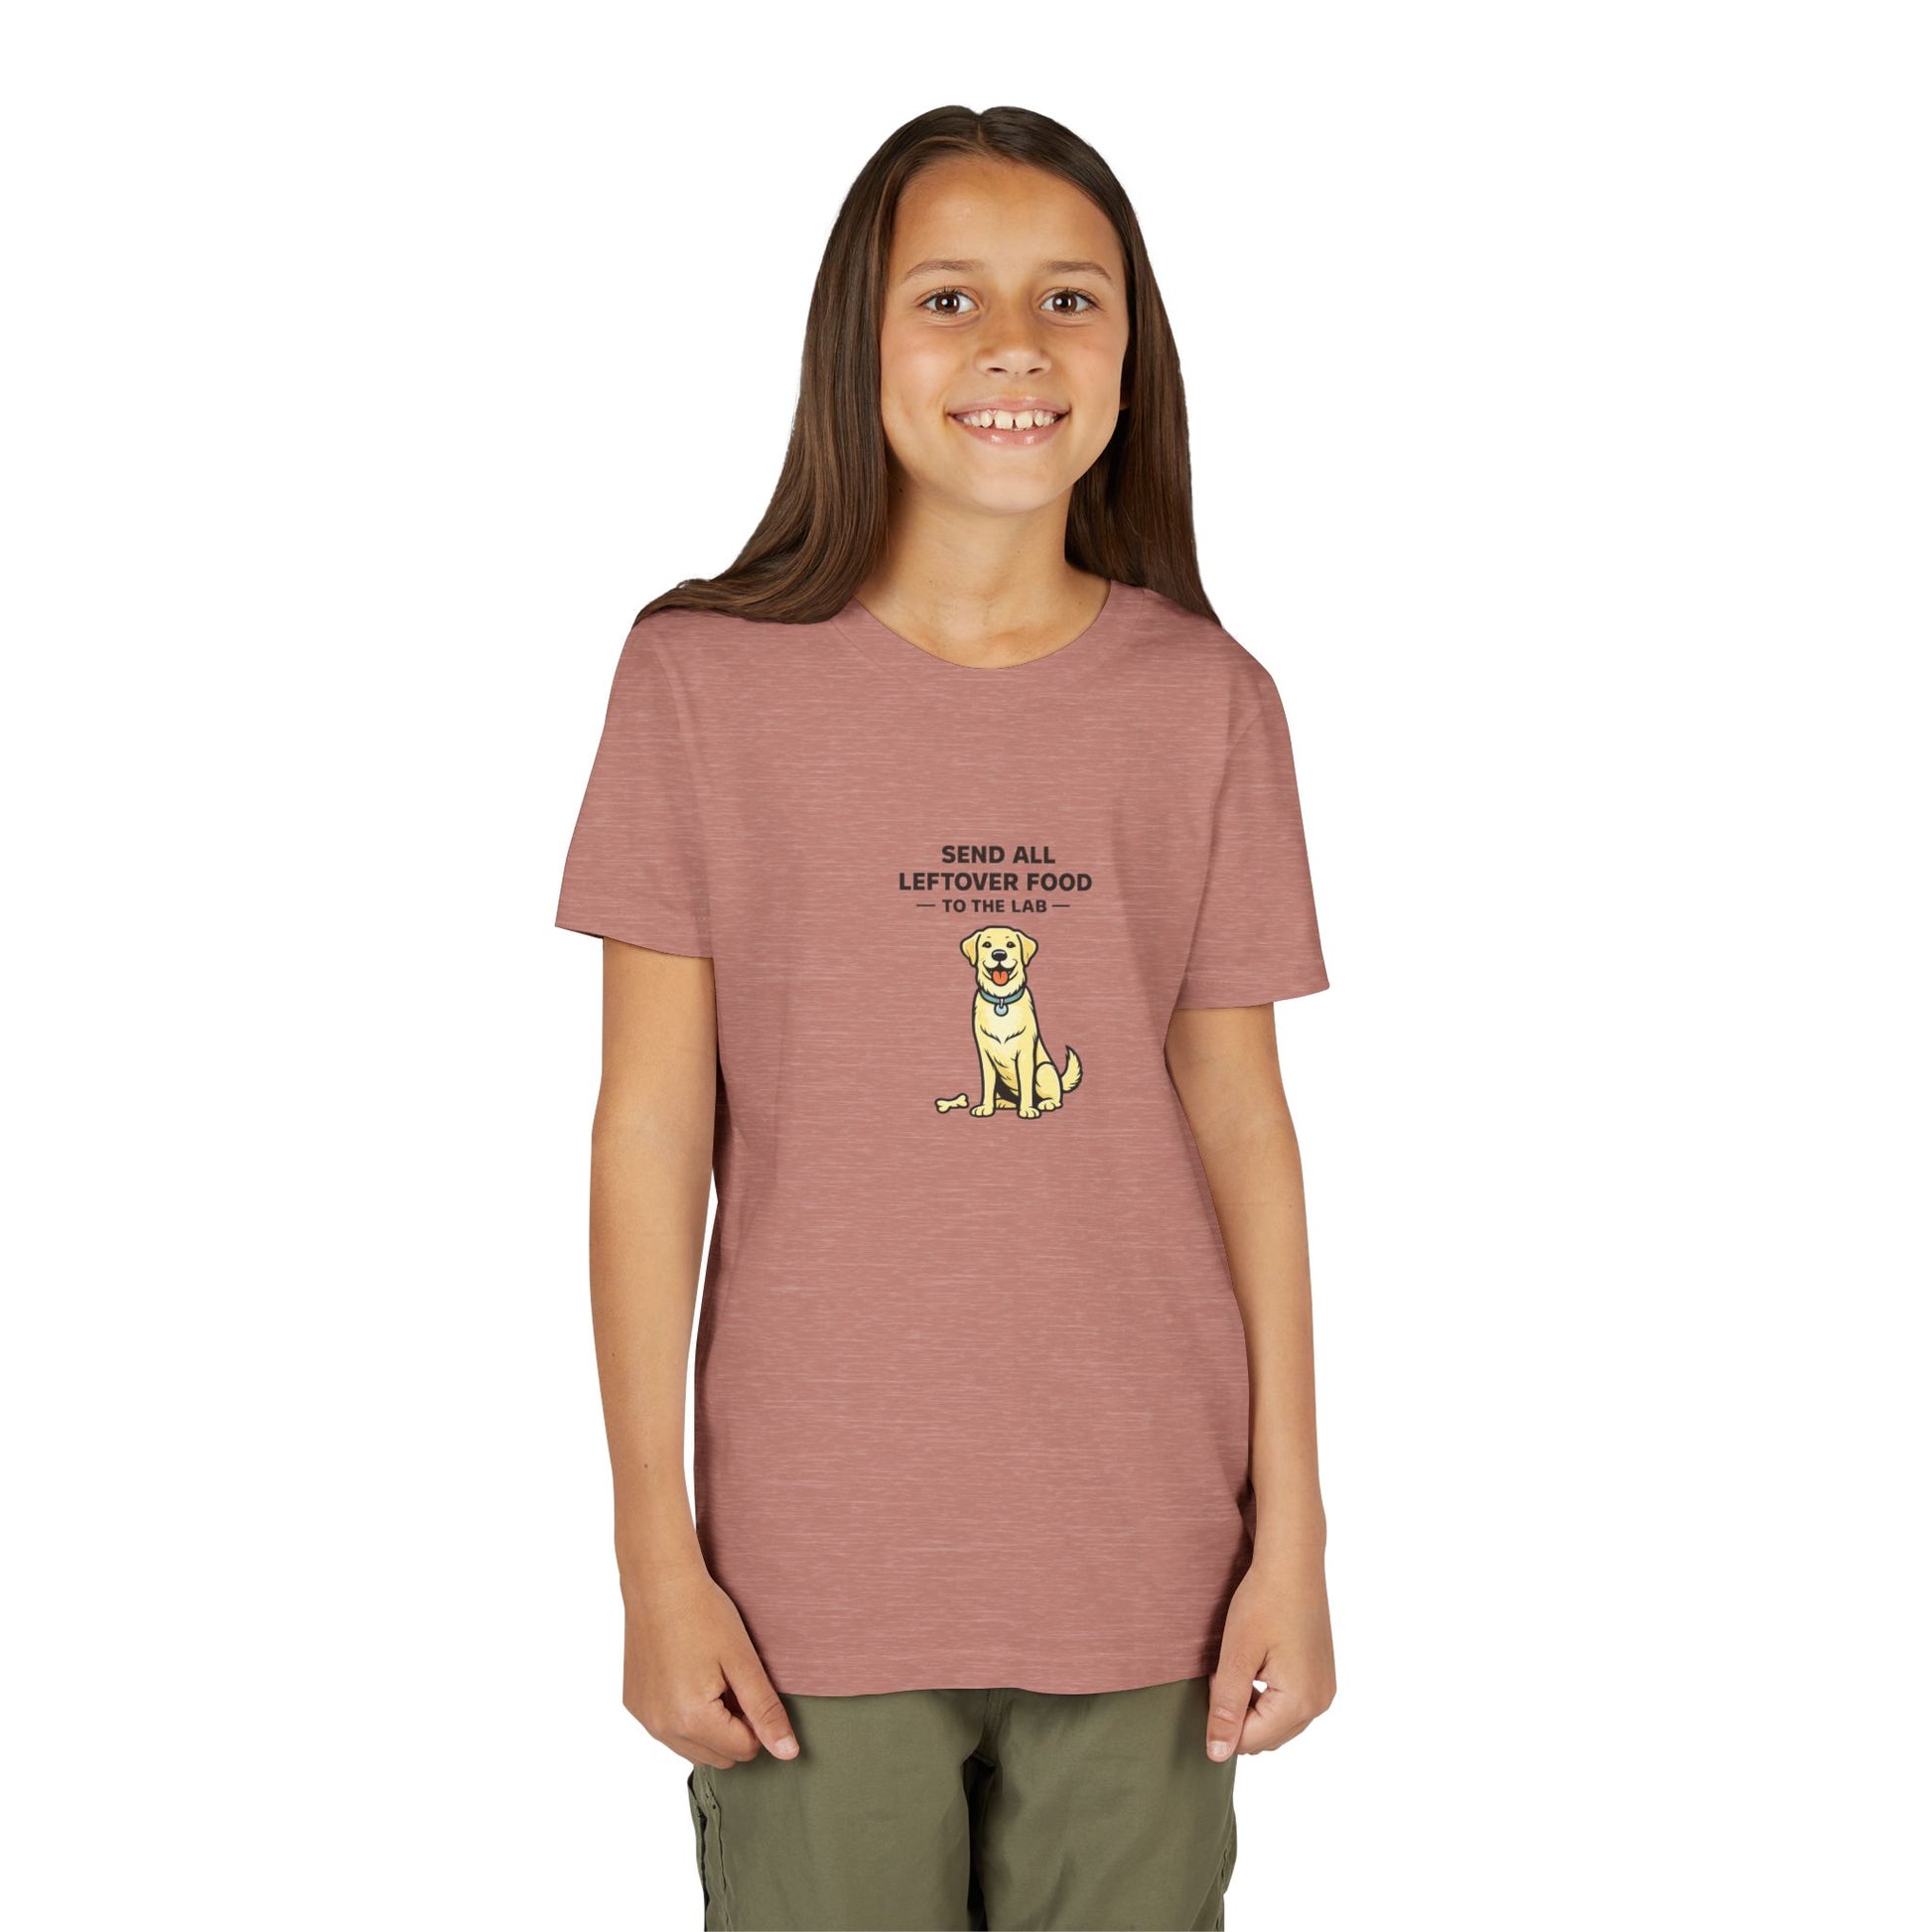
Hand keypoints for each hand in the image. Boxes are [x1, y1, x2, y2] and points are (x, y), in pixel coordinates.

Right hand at [621, 1562, 800, 1768]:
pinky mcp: (634, 1705)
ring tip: (709, 1679)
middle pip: (718, 1757)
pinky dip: (683, 1717)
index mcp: (692, 1719)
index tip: (748, 1684)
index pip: (744, 1750)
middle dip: (733, 1729)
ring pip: (692, 1749)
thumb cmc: (703, 1614)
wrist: (658, 1582)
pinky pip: (668, 1732)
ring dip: (708, 1728)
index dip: (756, 1720)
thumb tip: (788, 1754)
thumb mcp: (743, 1660)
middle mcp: (662, 1728)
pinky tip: (686, 1677)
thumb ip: (765, 1711)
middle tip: (731, 1683)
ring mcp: (644, 1719)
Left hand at [1204, 1552, 1336, 1758]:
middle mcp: (1319, 1704)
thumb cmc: (1263, 1602)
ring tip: (1240, 1668)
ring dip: (1253, 1709)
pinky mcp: (1322, 1679)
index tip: (1214, 1679)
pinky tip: (1257, 1667)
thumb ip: (1226, 1708)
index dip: (1220, 1718)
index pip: (1248, 1742)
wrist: (1293, 1563)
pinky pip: (1291, 1708)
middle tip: (1225, 1673)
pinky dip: (1268, 1699)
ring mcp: (1324, 1692)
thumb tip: (1217, 1755)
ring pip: (1278, 1725)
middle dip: (1238, 1716)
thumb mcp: (1237, 1655)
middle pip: (1265, 1738)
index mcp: (1300, 1702)